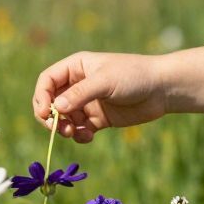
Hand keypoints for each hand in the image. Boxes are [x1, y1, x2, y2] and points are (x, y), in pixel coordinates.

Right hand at [31, 51, 172, 142]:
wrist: (162, 89)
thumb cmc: (134, 76)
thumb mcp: (105, 81)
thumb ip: (79, 94)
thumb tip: (55, 109)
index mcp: (77, 67)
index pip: (47, 81)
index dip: (41, 97)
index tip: (45, 113)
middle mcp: (79, 84)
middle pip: (51, 102)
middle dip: (51, 117)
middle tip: (59, 129)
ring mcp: (88, 102)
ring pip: (64, 119)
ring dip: (64, 129)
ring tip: (74, 133)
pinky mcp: (99, 118)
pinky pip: (80, 130)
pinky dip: (79, 136)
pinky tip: (89, 136)